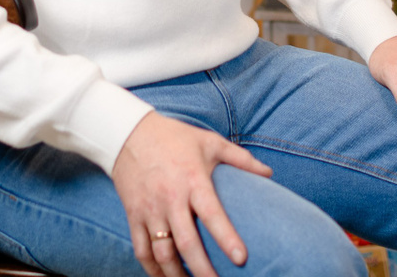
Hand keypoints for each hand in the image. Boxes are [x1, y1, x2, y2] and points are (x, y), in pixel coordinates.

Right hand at [111, 112, 270, 276]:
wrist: (126, 133)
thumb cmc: (174, 138)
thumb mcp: (209, 142)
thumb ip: (240, 158)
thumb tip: (269, 174)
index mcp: (192, 180)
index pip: (212, 213)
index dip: (226, 237)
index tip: (241, 259)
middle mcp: (170, 198)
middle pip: (186, 243)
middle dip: (202, 270)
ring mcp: (149, 210)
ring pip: (162, 253)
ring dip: (177, 276)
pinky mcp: (133, 216)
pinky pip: (141, 250)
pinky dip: (152, 270)